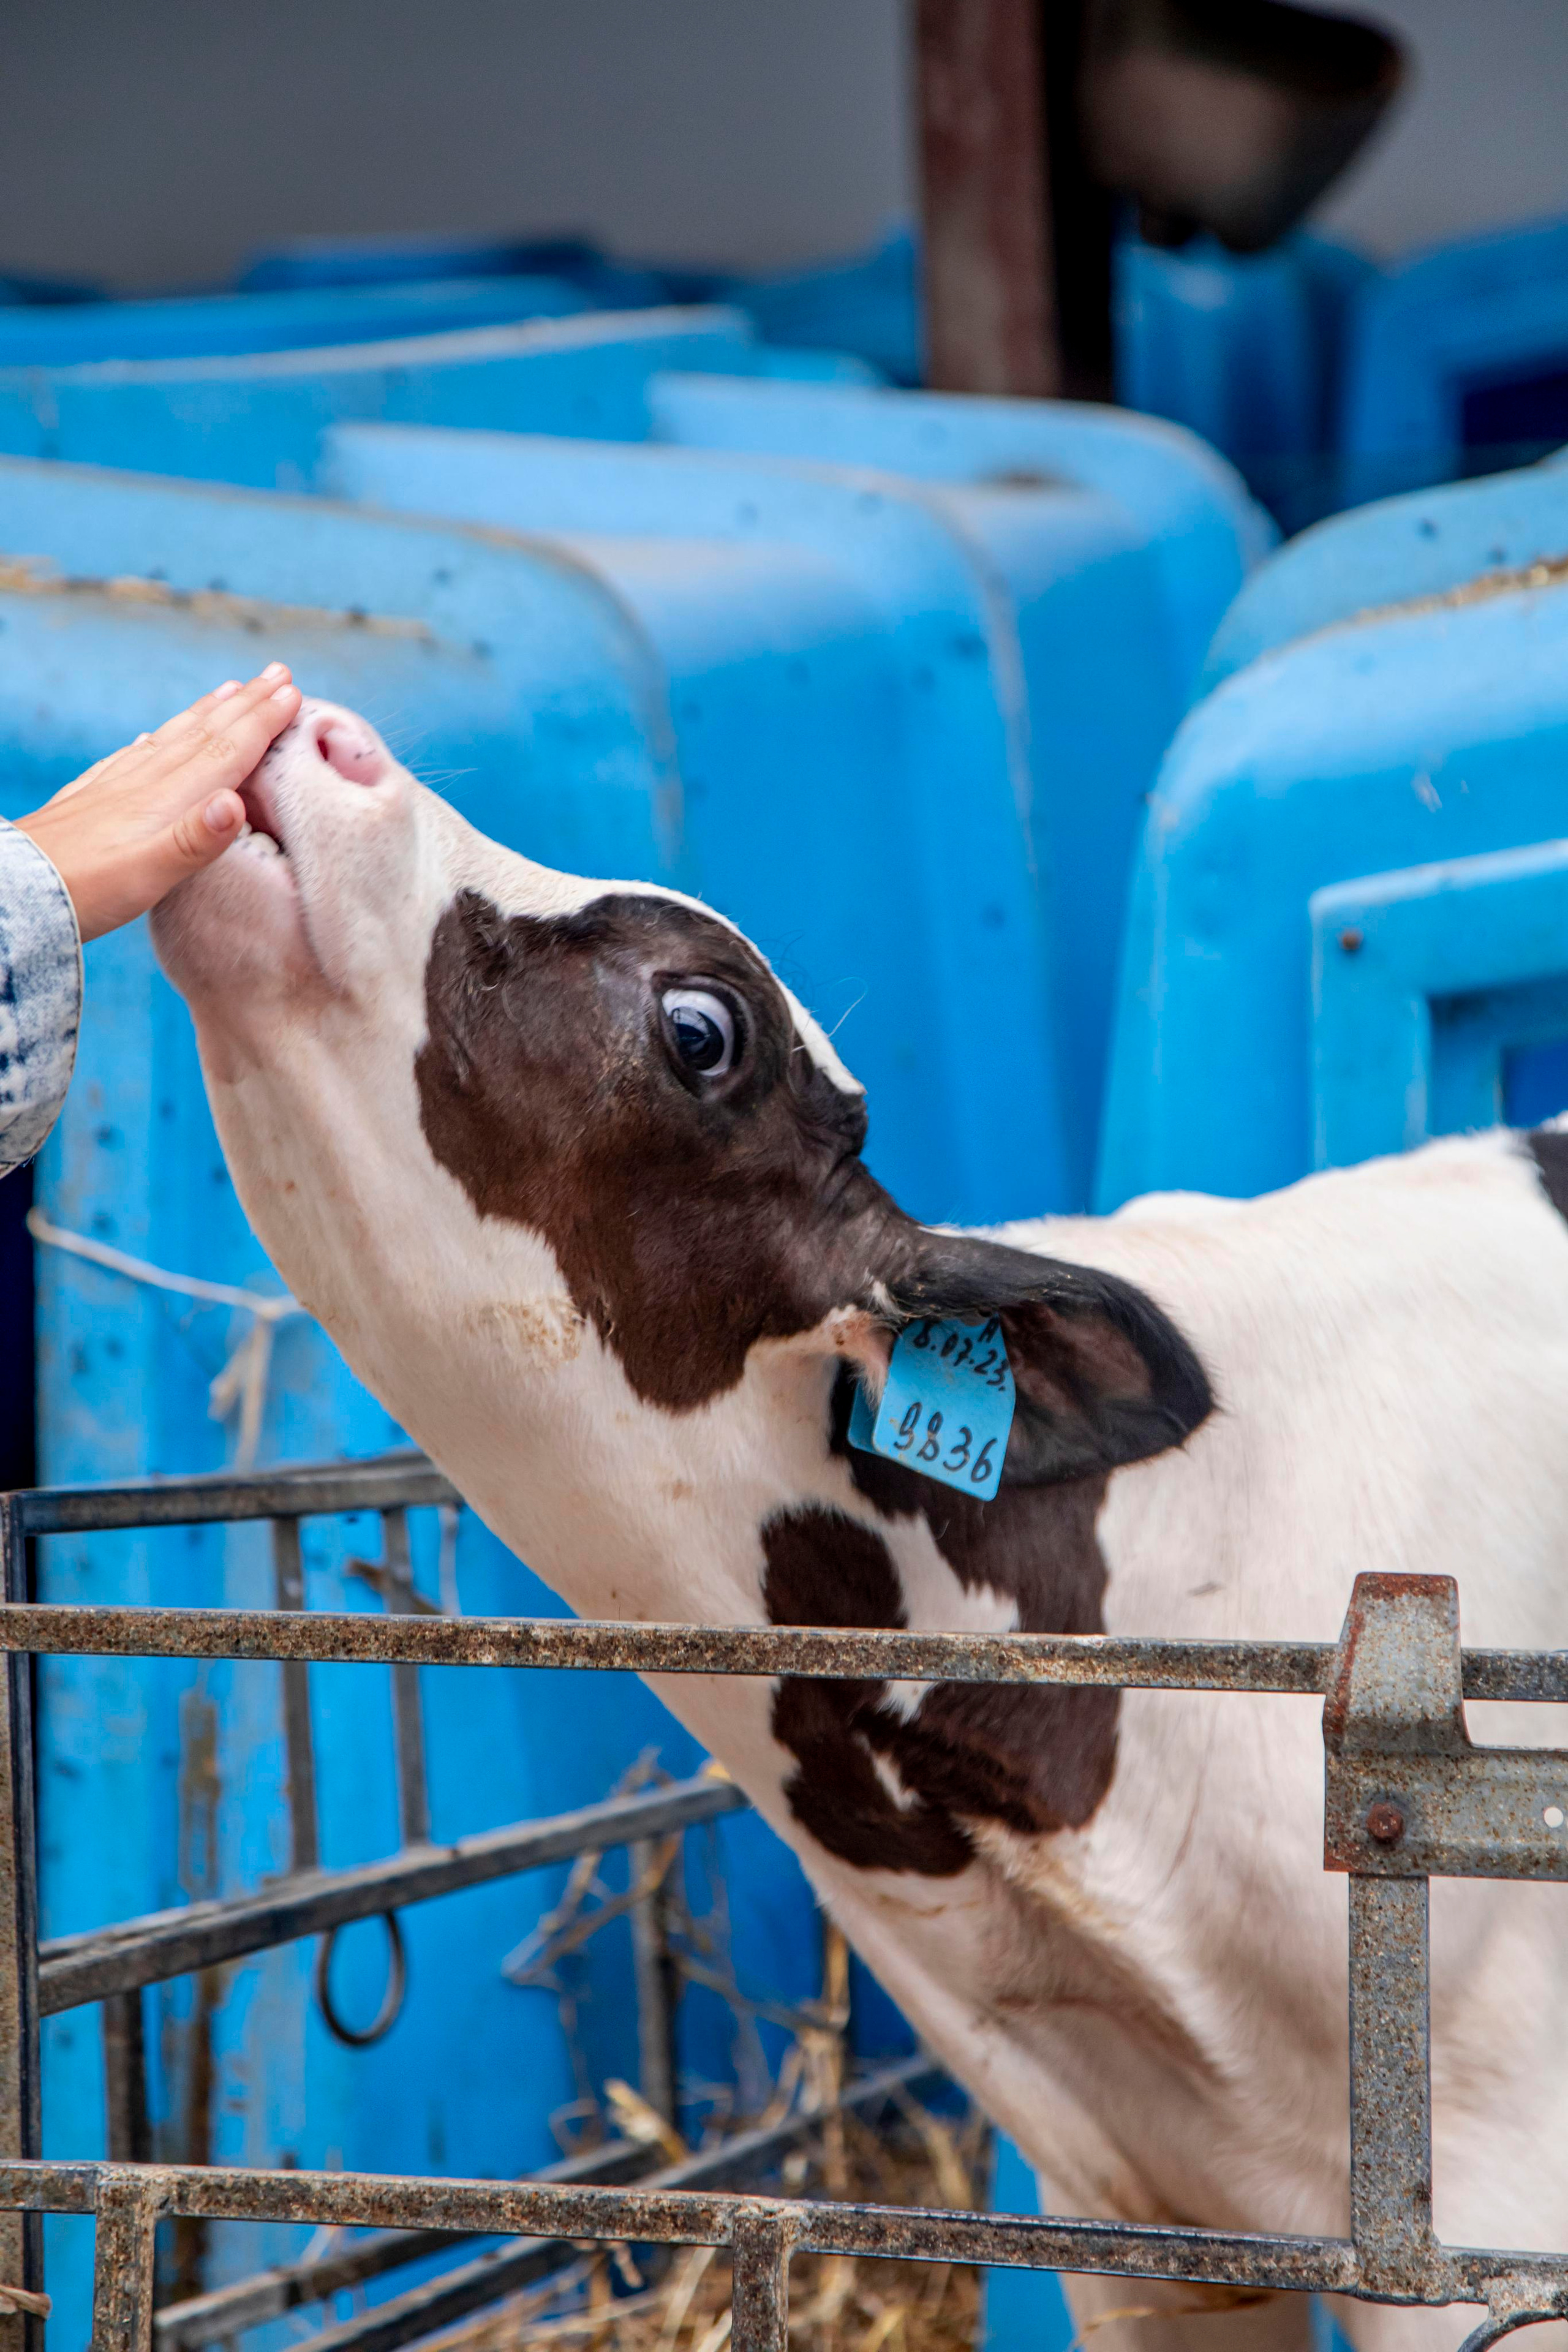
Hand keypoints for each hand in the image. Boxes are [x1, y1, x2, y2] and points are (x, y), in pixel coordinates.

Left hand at [15, 666, 302, 942]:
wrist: (20, 891)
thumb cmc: (86, 890)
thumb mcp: (148, 875)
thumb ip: (195, 840)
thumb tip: (234, 803)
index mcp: (168, 798)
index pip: (226, 750)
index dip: (262, 722)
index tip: (293, 692)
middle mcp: (144, 782)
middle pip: (205, 734)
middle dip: (246, 704)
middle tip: (278, 673)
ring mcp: (116, 786)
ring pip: (172, 739)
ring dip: (206, 713)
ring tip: (229, 690)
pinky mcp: (93, 799)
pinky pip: (133, 758)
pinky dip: (154, 742)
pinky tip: (151, 739)